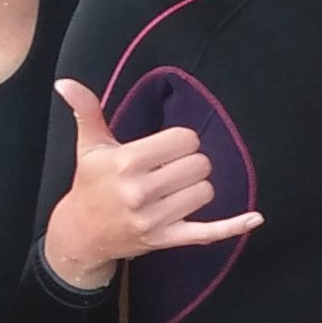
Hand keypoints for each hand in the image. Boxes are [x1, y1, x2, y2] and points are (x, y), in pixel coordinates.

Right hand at [44, 79, 262, 286]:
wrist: (81, 234)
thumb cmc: (91, 184)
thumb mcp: (90, 146)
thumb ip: (86, 111)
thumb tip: (66, 83)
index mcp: (125, 163)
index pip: (184, 140)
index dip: (180, 142)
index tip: (165, 149)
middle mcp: (140, 192)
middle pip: (199, 165)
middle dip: (190, 164)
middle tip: (169, 169)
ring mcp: (155, 219)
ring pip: (206, 192)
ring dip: (196, 188)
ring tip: (174, 189)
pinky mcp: (166, 239)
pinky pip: (208, 233)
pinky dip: (233, 226)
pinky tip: (255, 219)